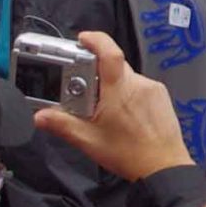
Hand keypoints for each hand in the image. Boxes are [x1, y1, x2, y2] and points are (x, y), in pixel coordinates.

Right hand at [31, 30, 191, 181]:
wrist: (164, 167)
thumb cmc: (130, 155)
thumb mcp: (90, 141)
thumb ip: (63, 125)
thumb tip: (41, 116)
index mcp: (119, 91)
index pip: (109, 53)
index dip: (95, 40)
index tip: (83, 39)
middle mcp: (138, 84)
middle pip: (114, 66)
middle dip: (96, 74)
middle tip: (84, 90)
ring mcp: (153, 89)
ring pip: (126, 78)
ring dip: (112, 87)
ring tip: (104, 111)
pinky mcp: (161, 97)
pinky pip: (139, 87)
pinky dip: (127, 94)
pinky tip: (122, 115)